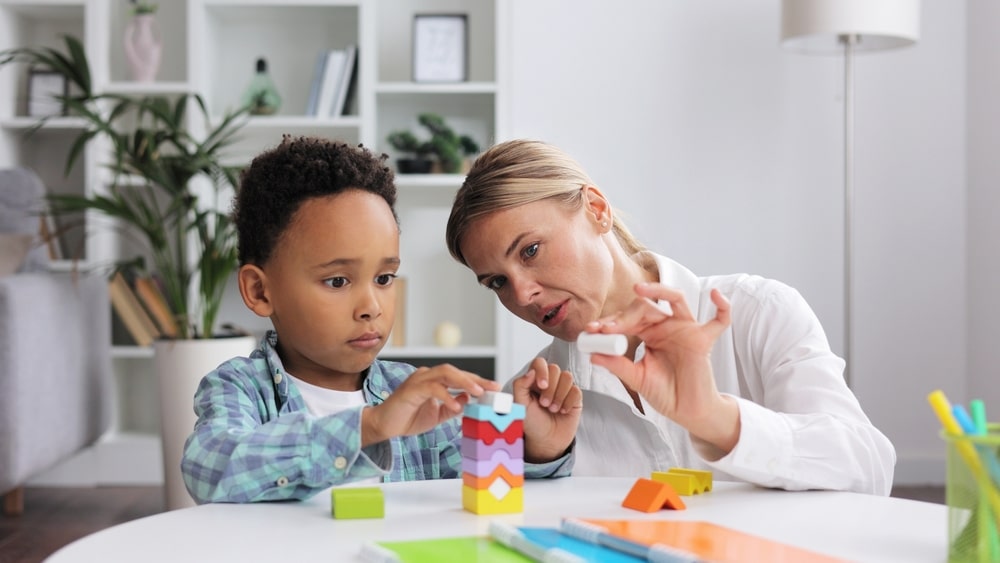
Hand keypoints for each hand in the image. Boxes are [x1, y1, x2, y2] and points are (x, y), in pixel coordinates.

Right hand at [362, 364, 499, 445]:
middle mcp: (426, 376)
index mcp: (433, 381)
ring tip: (478, 392)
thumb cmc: (407, 418)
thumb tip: (468, 399)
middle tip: (491, 388)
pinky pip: (432, 388)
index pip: (459, 377)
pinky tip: (455, 406)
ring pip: (445, 373)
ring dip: (463, 381)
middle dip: (475, 379)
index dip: (477, 381)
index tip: (494, 388)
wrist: (383, 426)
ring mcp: (418, 380)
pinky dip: (445, 395)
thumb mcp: (437, 415)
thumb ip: (452, 407)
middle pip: (455, 371)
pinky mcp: (411, 390)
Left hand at [511, 357, 582, 462]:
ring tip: (553, 409)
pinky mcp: (575, 397)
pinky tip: (563, 411)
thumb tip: (531, 371)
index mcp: (534, 380)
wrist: (546, 440)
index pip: (539, 363)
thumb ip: (520, 385)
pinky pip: (576, 390)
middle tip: (544, 404)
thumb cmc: (532, 422)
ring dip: (559, 395)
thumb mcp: (520, 405)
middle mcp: (550, 381)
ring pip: (567, 377)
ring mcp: (563, 388)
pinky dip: (569, 402)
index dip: (542, 371)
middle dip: (550, 388)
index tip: (541, 386)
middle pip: (555, 369)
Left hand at [585, 282, 740, 452]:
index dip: (611, 322)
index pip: (628, 318)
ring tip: (639, 288)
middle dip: (625, 315)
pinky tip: (716, 295)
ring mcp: (686, 330)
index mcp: (648, 333)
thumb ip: (618, 366)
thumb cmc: (664, 393)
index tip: (592, 330)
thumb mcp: (637, 379)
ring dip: (659, 291)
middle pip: (646, 307)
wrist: (686, 412)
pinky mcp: (703, 340)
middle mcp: (666, 326)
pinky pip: (719, 321)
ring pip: (676, 300)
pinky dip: (722, 307)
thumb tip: (593, 355)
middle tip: (608, 328)